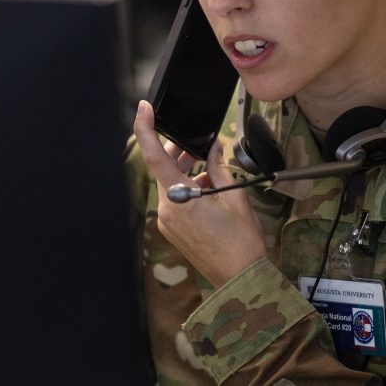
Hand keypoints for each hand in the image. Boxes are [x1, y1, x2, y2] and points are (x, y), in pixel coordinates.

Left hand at [134, 100, 267, 288]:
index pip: (154, 156)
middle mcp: (168, 209)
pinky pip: (174, 199)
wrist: (240, 277)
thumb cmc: (241, 241)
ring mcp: (169, 222)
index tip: (144, 108)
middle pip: (163, 169)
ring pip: (169, 183)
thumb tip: (214, 148)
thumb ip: (219, 167)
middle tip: (197, 142)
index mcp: (180, 197)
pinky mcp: (173, 230)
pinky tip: (207, 186)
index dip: (145, 128)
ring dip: (184, 170)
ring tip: (208, 165)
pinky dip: (186, 187)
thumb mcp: (234, 196)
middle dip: (178, 151)